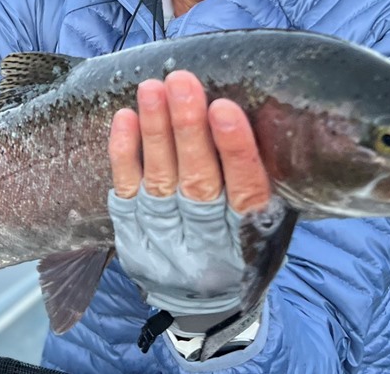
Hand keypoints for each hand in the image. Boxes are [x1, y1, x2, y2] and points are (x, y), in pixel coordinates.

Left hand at [107, 70, 270, 319]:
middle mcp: (205, 242)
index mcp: (248, 239)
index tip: (224, 109)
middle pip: (197, 181)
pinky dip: (123, 154)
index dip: (235, 150)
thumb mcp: (266, 229)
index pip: (246, 192)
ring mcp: (164, 239)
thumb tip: (256, 114)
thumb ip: (261, 186)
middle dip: (188, 129)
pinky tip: (124, 117)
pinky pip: (125, 190)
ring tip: (153, 89)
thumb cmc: (241, 249)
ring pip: (159, 181)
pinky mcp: (132, 234)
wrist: (203, 307)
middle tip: (182, 83)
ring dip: (155, 131)